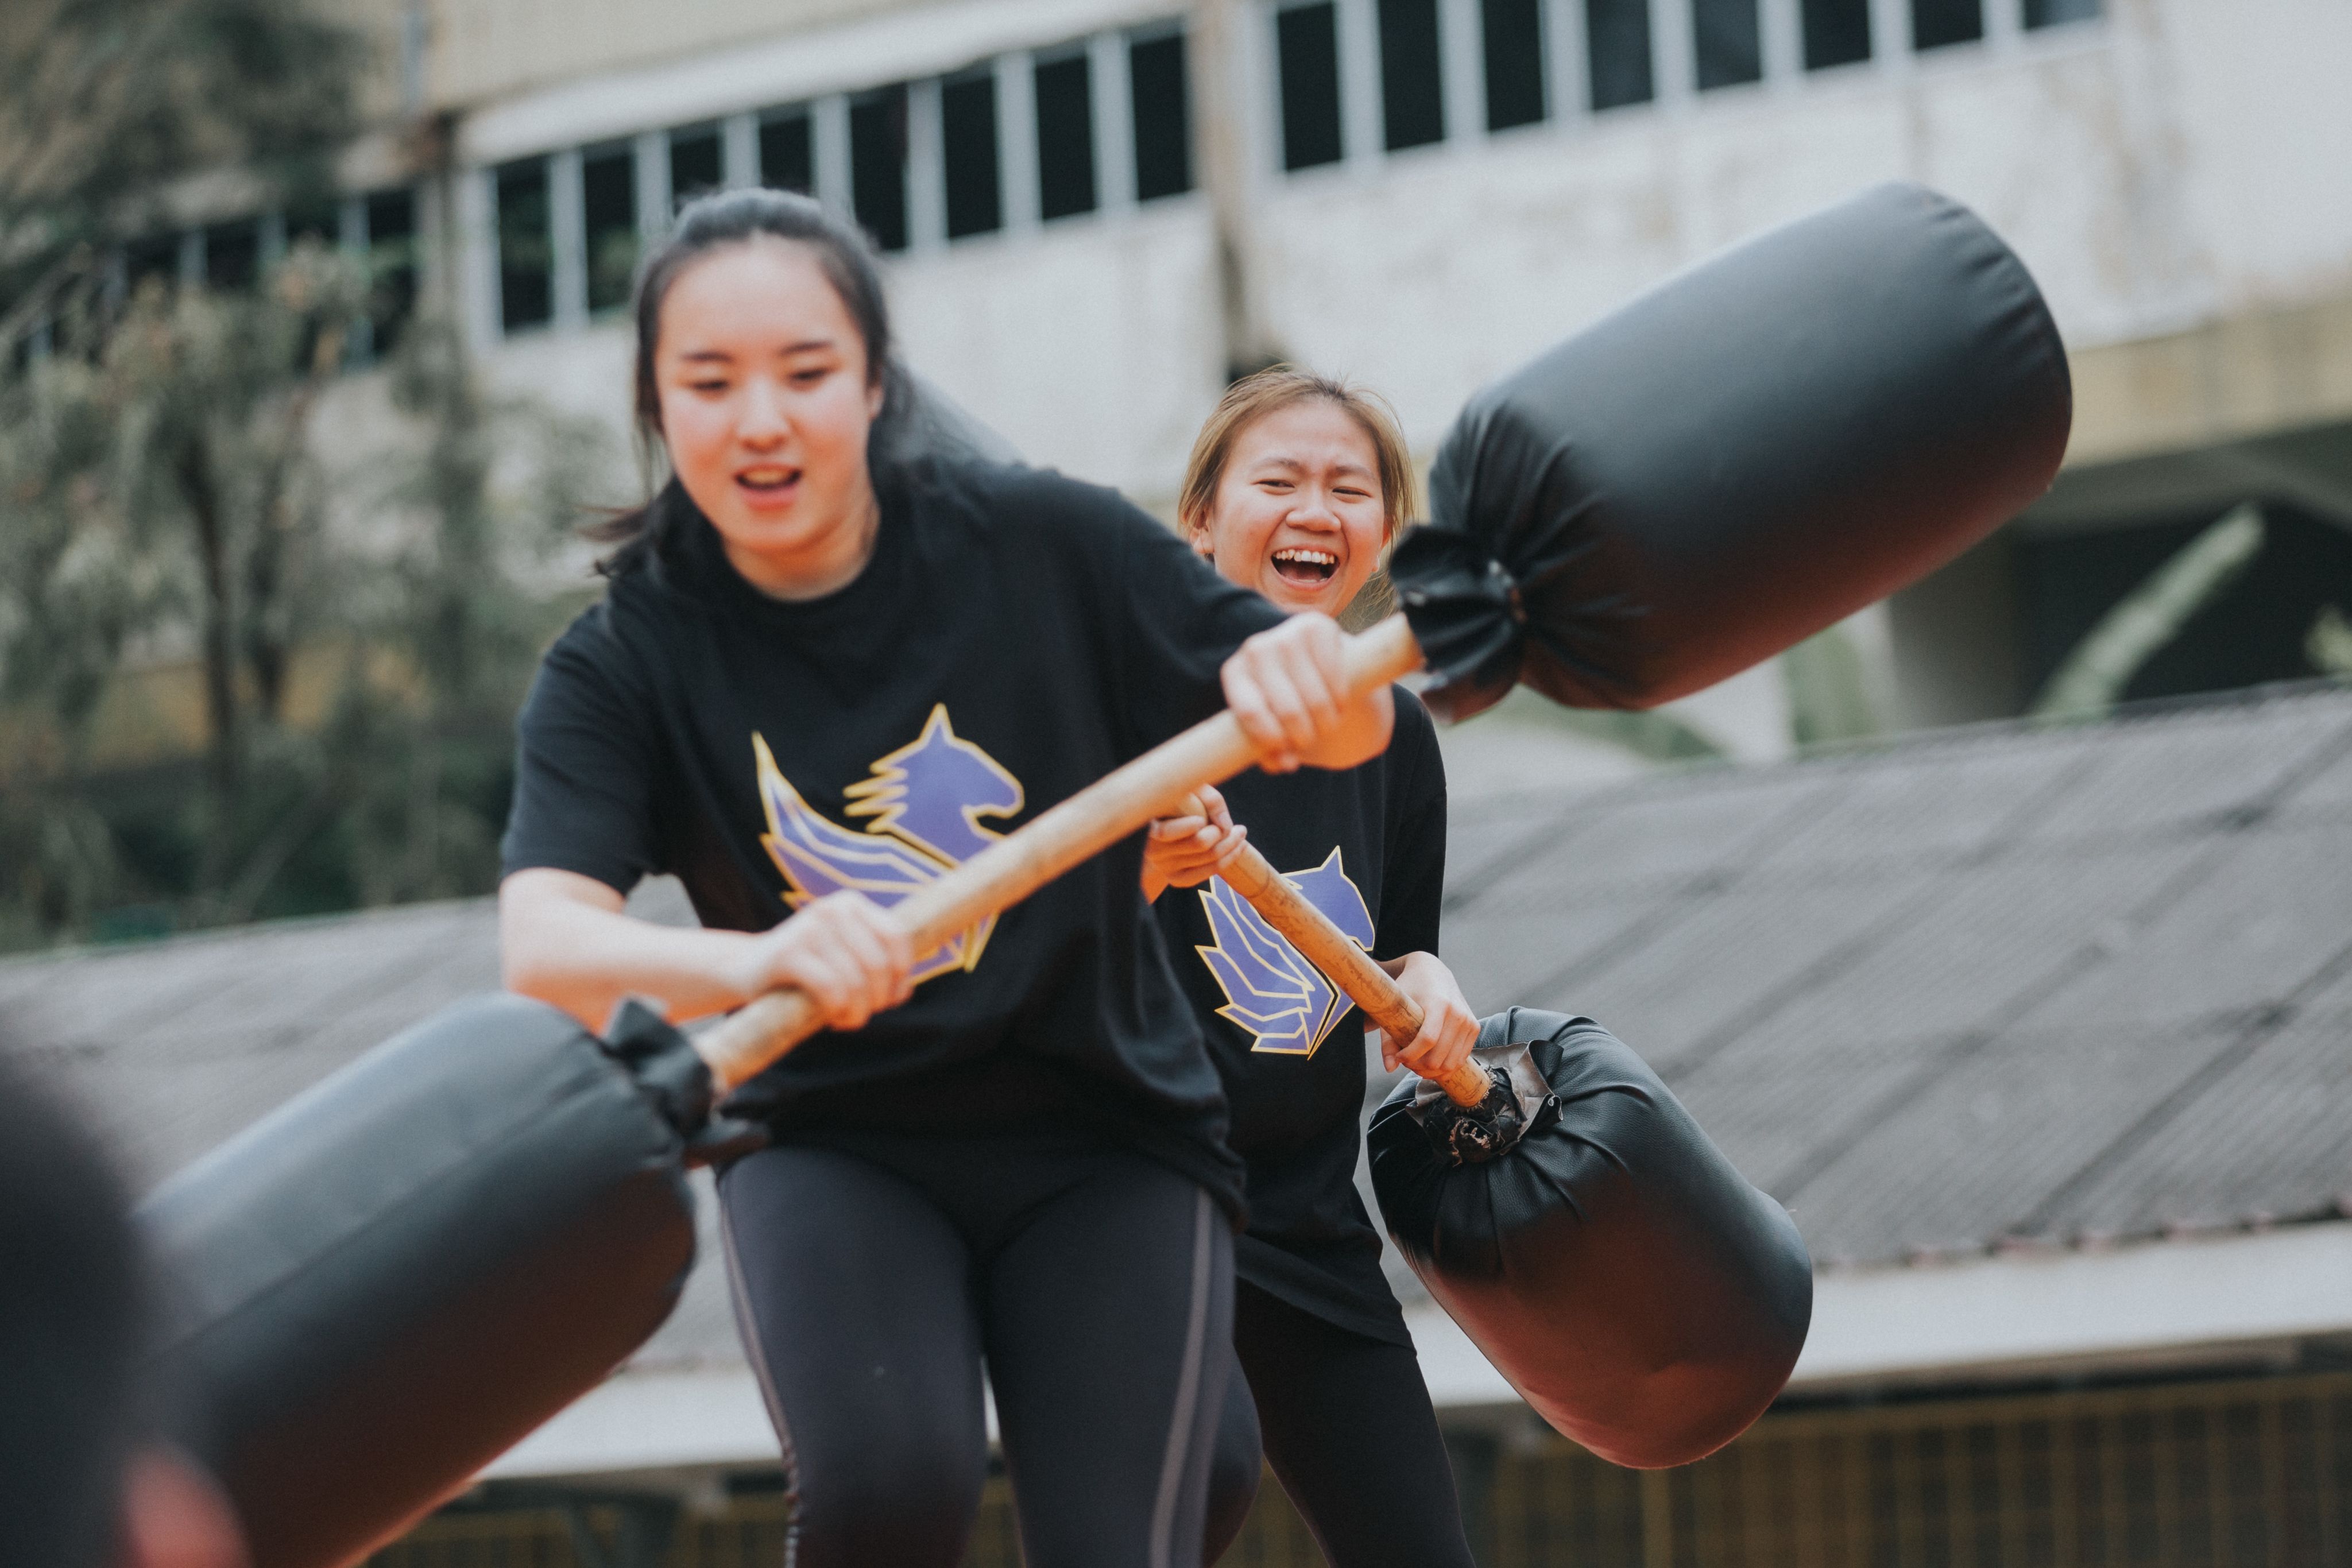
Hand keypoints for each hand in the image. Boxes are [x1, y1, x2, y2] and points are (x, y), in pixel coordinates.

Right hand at [746, 890, 913, 1030]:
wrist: (747, 967)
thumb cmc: (809, 968)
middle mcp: (831, 908)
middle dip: (877, 999)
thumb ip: (879, 965)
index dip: (901, 974)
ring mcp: (808, 928)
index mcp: (852, 903)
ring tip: (847, 1020)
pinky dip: (838, 1011)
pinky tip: (831, 1017)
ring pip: (856, 981)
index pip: (897, 937)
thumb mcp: (847, 955)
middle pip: (878, 964)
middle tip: (862, 1013)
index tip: (891, 997)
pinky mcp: (788, 954)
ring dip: (857, 1012)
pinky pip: (831, 989)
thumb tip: (903, 991)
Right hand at [1142, 786, 1248, 899]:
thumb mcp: (1192, 789)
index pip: (1165, 833)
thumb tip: (1224, 826)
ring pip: (1207, 860)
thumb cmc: (1181, 799)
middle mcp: (1153, 851)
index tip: (1202, 820)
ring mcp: (1164, 867)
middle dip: (1224, 835)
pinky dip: (1227, 861)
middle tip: (1239, 827)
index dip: (1186, 828)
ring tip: (1242, 833)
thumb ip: (1210, 800)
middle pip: (1197, 845)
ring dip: (1231, 847)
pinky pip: (1205, 874)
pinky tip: (1239, 847)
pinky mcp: (1175, 879)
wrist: (1166, 822)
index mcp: (1148, 826)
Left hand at [1221, 614, 1393, 773]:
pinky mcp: (1318, 627)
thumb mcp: (1273, 724)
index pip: (1249, 712)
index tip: (1287, 755)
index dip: (1270, 740)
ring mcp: (1286, 634)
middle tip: (1311, 741)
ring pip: (1315, 698)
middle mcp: (1256, 649)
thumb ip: (1273, 748)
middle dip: (1304, 736)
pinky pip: (1335, 677)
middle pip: (1286, 710)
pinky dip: (1341, 700)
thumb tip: (1285, 764)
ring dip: (1326, 722)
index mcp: (1235, 673)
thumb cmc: (1286, 700)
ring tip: (1328, 726)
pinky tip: (1340, 705)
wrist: (1314, 660)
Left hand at [1384, 951, 1477, 1078]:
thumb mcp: (1395, 1008)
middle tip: (1406, 1061)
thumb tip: (1390, 1068)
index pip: (1427, 1039)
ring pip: (1451, 1064)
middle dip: (1419, 1066)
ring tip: (1417, 1063)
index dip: (1411, 1055)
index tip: (1399, 1057)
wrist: (1434, 972)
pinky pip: (1461, 1060)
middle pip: (1439, 1057)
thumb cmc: (1411, 989)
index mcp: (1439, 1003)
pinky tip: (1431, 1062)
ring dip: (1432, 1071)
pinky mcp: (1474, 1028)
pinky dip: (1445, 1068)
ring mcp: (1469, 1022)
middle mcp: (1458, 1013)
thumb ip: (1388, 1040)